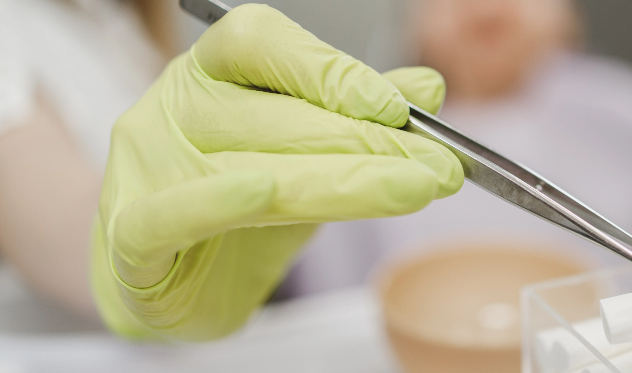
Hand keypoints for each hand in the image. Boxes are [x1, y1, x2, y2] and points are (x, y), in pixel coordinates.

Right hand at [91, 4, 460, 340]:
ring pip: (249, 166)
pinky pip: (164, 217)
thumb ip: (358, 120)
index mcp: (210, 76)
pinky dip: (214, 203)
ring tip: (409, 189)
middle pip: (275, 113)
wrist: (165, 278)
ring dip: (340, 179)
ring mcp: (147, 171)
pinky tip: (263, 192)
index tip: (396, 108)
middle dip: (370, 141)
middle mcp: (174, 111)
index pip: (261, 43)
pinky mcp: (130, 240)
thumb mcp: (305, 156)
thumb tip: (425, 89)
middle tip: (437, 166)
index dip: (328, 69)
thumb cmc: (234, 209)